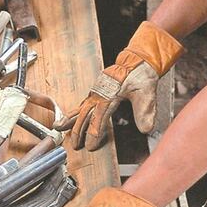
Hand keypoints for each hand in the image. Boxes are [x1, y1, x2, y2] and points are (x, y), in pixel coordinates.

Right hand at [58, 21, 182, 147]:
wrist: (136, 60)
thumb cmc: (141, 75)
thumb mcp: (147, 93)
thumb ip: (145, 112)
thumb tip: (145, 129)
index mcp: (110, 94)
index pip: (99, 117)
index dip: (94, 133)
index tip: (91, 146)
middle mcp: (99, 93)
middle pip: (85, 114)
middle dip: (78, 130)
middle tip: (74, 145)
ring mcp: (96, 91)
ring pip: (80, 108)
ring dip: (70, 120)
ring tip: (59, 128)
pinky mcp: (96, 90)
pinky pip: (83, 103)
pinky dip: (74, 112)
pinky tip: (70, 118)